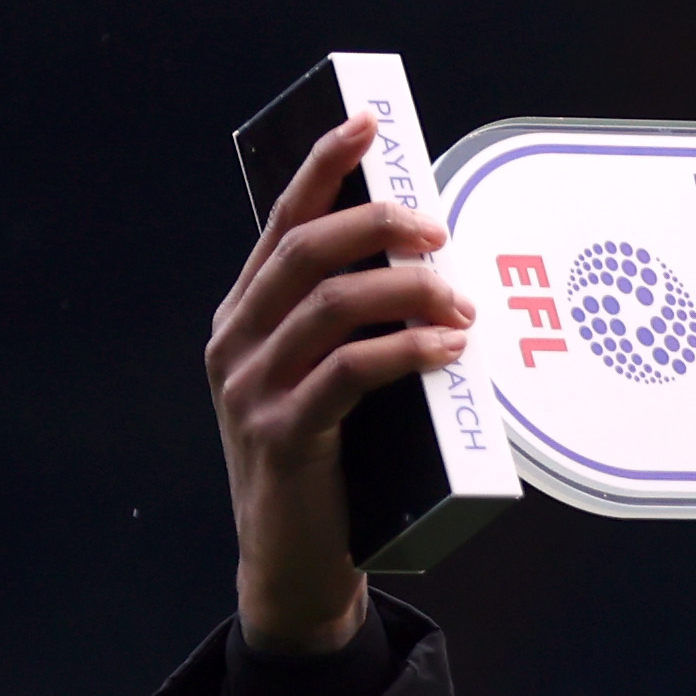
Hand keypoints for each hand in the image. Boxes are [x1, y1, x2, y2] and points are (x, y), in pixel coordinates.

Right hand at [204, 110, 474, 657]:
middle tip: (440, 230)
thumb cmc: (328, 468)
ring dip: (406, 293)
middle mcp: (235, 344)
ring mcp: (250, 391)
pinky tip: (446, 351)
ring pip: (329, 304)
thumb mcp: (327, 386)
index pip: (282, 224)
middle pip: (305, 252)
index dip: (324, 169)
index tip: (366, 126)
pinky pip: (348, 372)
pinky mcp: (283, 437)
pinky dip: (404, 352)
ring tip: (460, 306)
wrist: (293, 570)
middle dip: (378, 225)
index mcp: (242, 319)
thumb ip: (349, 331)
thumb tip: (428, 271)